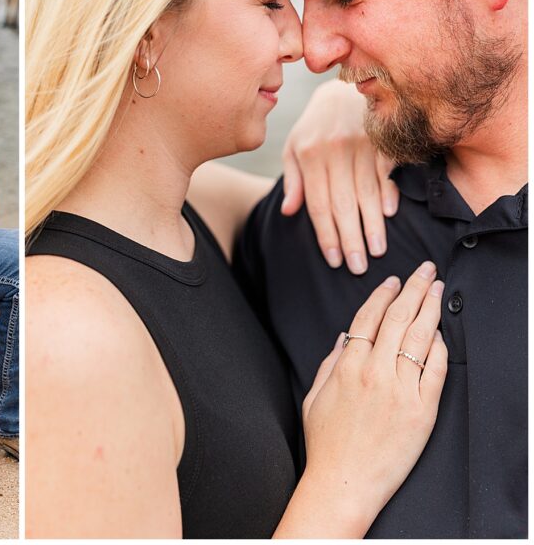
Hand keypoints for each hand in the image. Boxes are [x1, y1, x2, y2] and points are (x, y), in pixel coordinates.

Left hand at [281, 80, 398, 274]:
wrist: (343, 86)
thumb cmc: (314, 124)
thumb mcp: (294, 146)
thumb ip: (293, 180)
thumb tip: (289, 212)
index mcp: (309, 155)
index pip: (317, 204)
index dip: (326, 235)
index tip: (334, 260)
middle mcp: (334, 151)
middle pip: (343, 204)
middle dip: (351, 239)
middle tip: (359, 268)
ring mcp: (360, 144)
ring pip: (366, 192)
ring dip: (373, 225)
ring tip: (377, 250)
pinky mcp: (382, 138)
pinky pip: (386, 171)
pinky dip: (388, 192)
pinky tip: (390, 214)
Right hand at [298, 262, 447, 529]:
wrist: (344, 482)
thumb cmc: (326, 444)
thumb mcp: (315, 396)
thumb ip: (330, 363)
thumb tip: (345, 337)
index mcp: (347, 367)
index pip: (368, 318)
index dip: (382, 295)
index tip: (392, 281)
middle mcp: (374, 373)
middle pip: (397, 319)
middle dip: (413, 290)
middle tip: (423, 271)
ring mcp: (400, 391)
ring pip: (418, 338)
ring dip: (429, 309)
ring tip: (436, 290)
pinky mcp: (422, 410)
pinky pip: (434, 370)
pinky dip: (438, 347)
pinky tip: (440, 333)